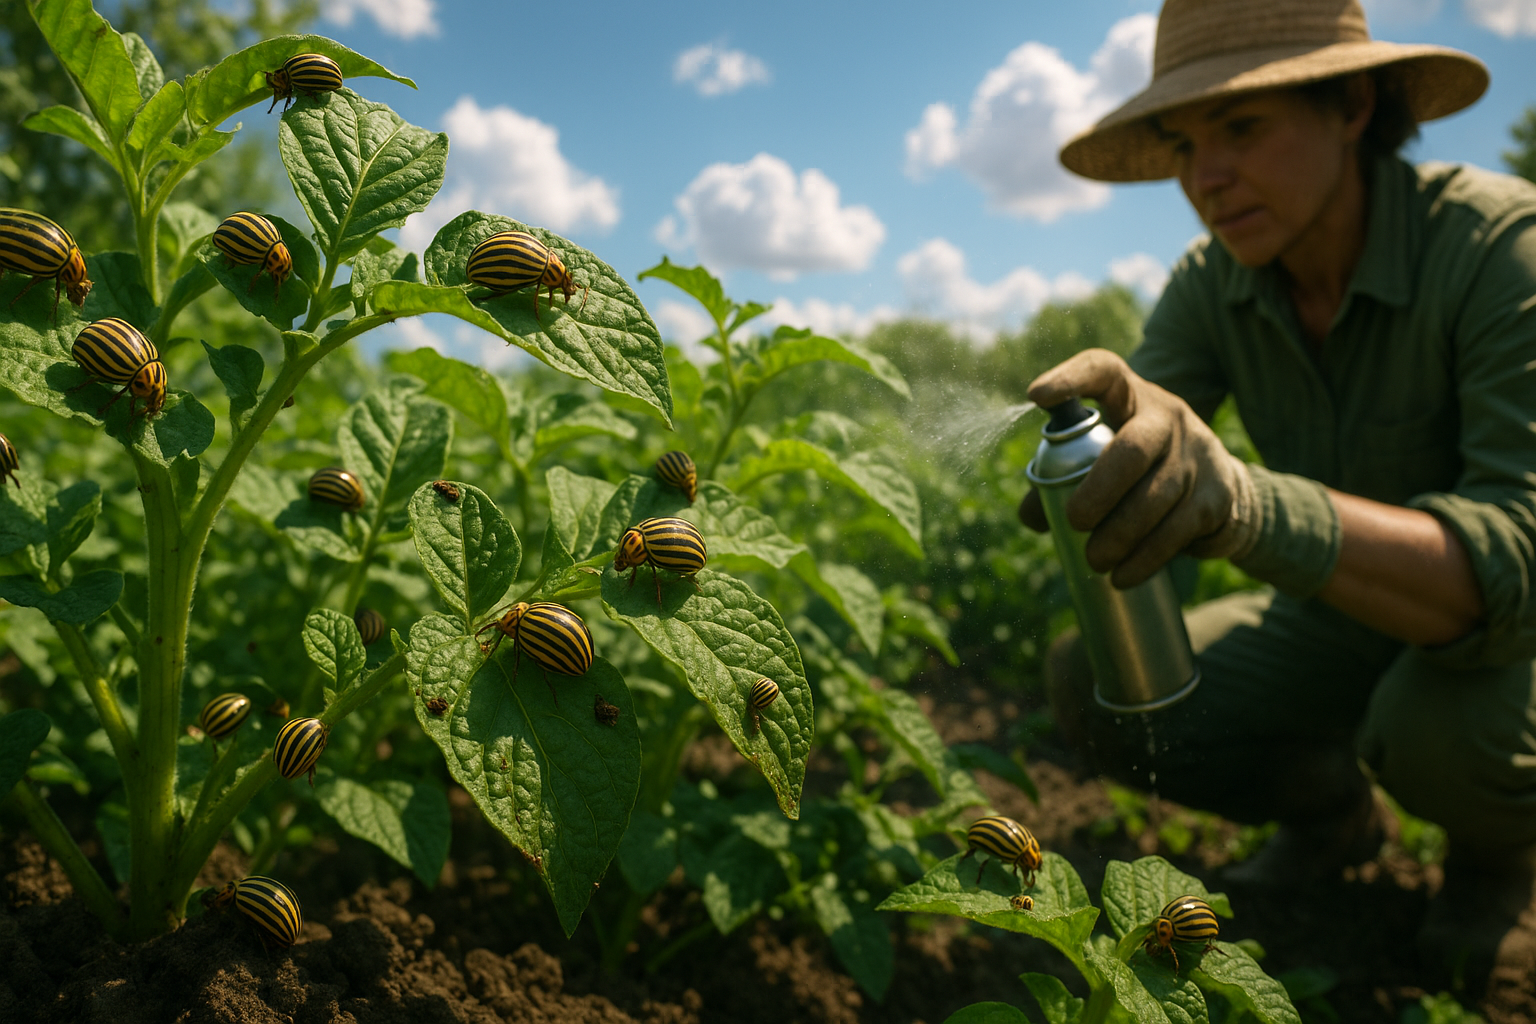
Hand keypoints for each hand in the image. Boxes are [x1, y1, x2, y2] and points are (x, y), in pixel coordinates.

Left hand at [1017, 349, 1257, 586]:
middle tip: (1075, 521)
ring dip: (1120, 535)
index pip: (1103, 370)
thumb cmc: (1139, 473)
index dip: (1071, 378)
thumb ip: (1060, 478)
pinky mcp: (1216, 495)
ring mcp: (1197, 454)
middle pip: (1133, 448)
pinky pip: (1177, 530)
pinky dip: (1145, 558)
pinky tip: (1123, 576)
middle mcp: (1167, 417)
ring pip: (1156, 496)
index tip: (1037, 396)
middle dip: (1098, 489)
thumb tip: (1032, 515)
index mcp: (1128, 397)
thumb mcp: (1102, 460)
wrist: (1220, 492)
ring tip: (1095, 560)